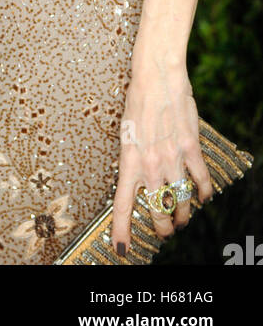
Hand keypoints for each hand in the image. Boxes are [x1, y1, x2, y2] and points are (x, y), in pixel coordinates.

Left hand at [111, 58, 213, 255]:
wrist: (156, 76)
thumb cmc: (136, 100)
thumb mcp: (125, 132)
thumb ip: (133, 157)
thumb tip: (136, 175)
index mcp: (128, 160)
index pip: (121, 204)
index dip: (122, 231)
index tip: (121, 249)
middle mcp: (150, 164)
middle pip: (158, 211)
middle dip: (163, 228)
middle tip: (165, 231)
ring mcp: (172, 158)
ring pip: (182, 201)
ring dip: (184, 215)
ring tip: (183, 219)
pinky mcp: (190, 148)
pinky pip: (201, 180)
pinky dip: (204, 192)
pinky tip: (204, 197)